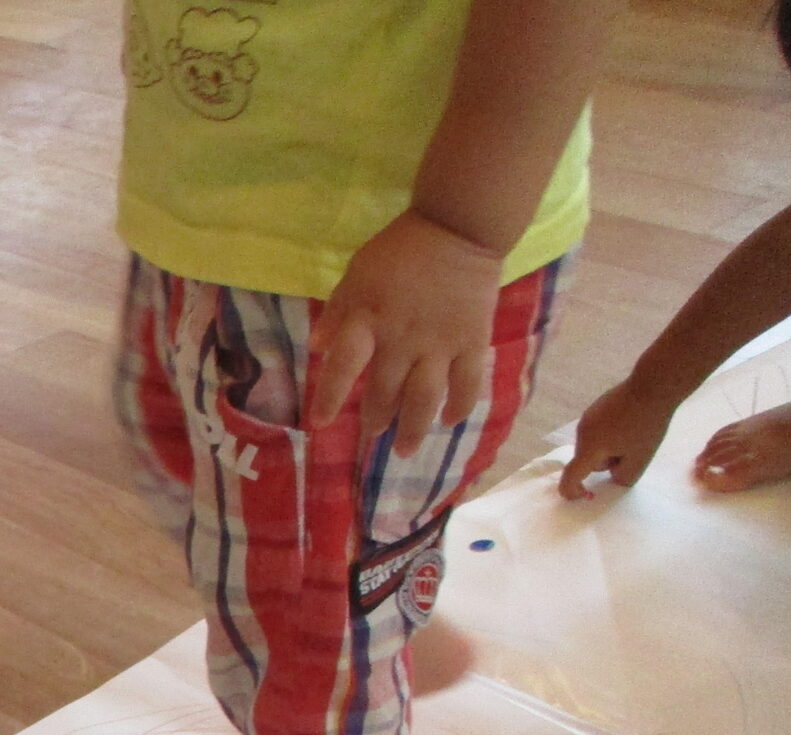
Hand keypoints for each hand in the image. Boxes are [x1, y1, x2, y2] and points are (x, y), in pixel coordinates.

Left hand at [309, 209, 502, 451]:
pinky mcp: (473, 340)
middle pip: (385, 391)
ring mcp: (440, 342)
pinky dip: (459, 406)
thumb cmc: (400, 251)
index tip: (322, 423)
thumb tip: (317, 349)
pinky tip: (449, 422)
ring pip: (424, 398)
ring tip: (404, 450)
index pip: (344, 366)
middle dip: (375, 420)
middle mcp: (402, 338)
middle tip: (369, 438)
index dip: (331, 397)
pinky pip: (467, 382)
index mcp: (369, 320)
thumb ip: (337, 312)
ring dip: (413, 428)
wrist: (459, 228)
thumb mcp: (356, 274)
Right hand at [559, 376, 680, 497]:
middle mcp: (581, 434)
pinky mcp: (595, 407)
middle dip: (604, 462)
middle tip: (631, 453)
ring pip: (592, 445)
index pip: (570, 477)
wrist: (653, 385)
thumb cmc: (647, 425)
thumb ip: (623, 477)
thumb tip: (613, 476)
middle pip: (586, 459)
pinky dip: (609, 433)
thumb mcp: (640, 459)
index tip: (582, 496)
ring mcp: (587, 418)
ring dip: (607, 447)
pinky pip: (597, 430)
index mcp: (589, 449)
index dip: (572, 491)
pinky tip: (629, 422)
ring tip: (633, 435)